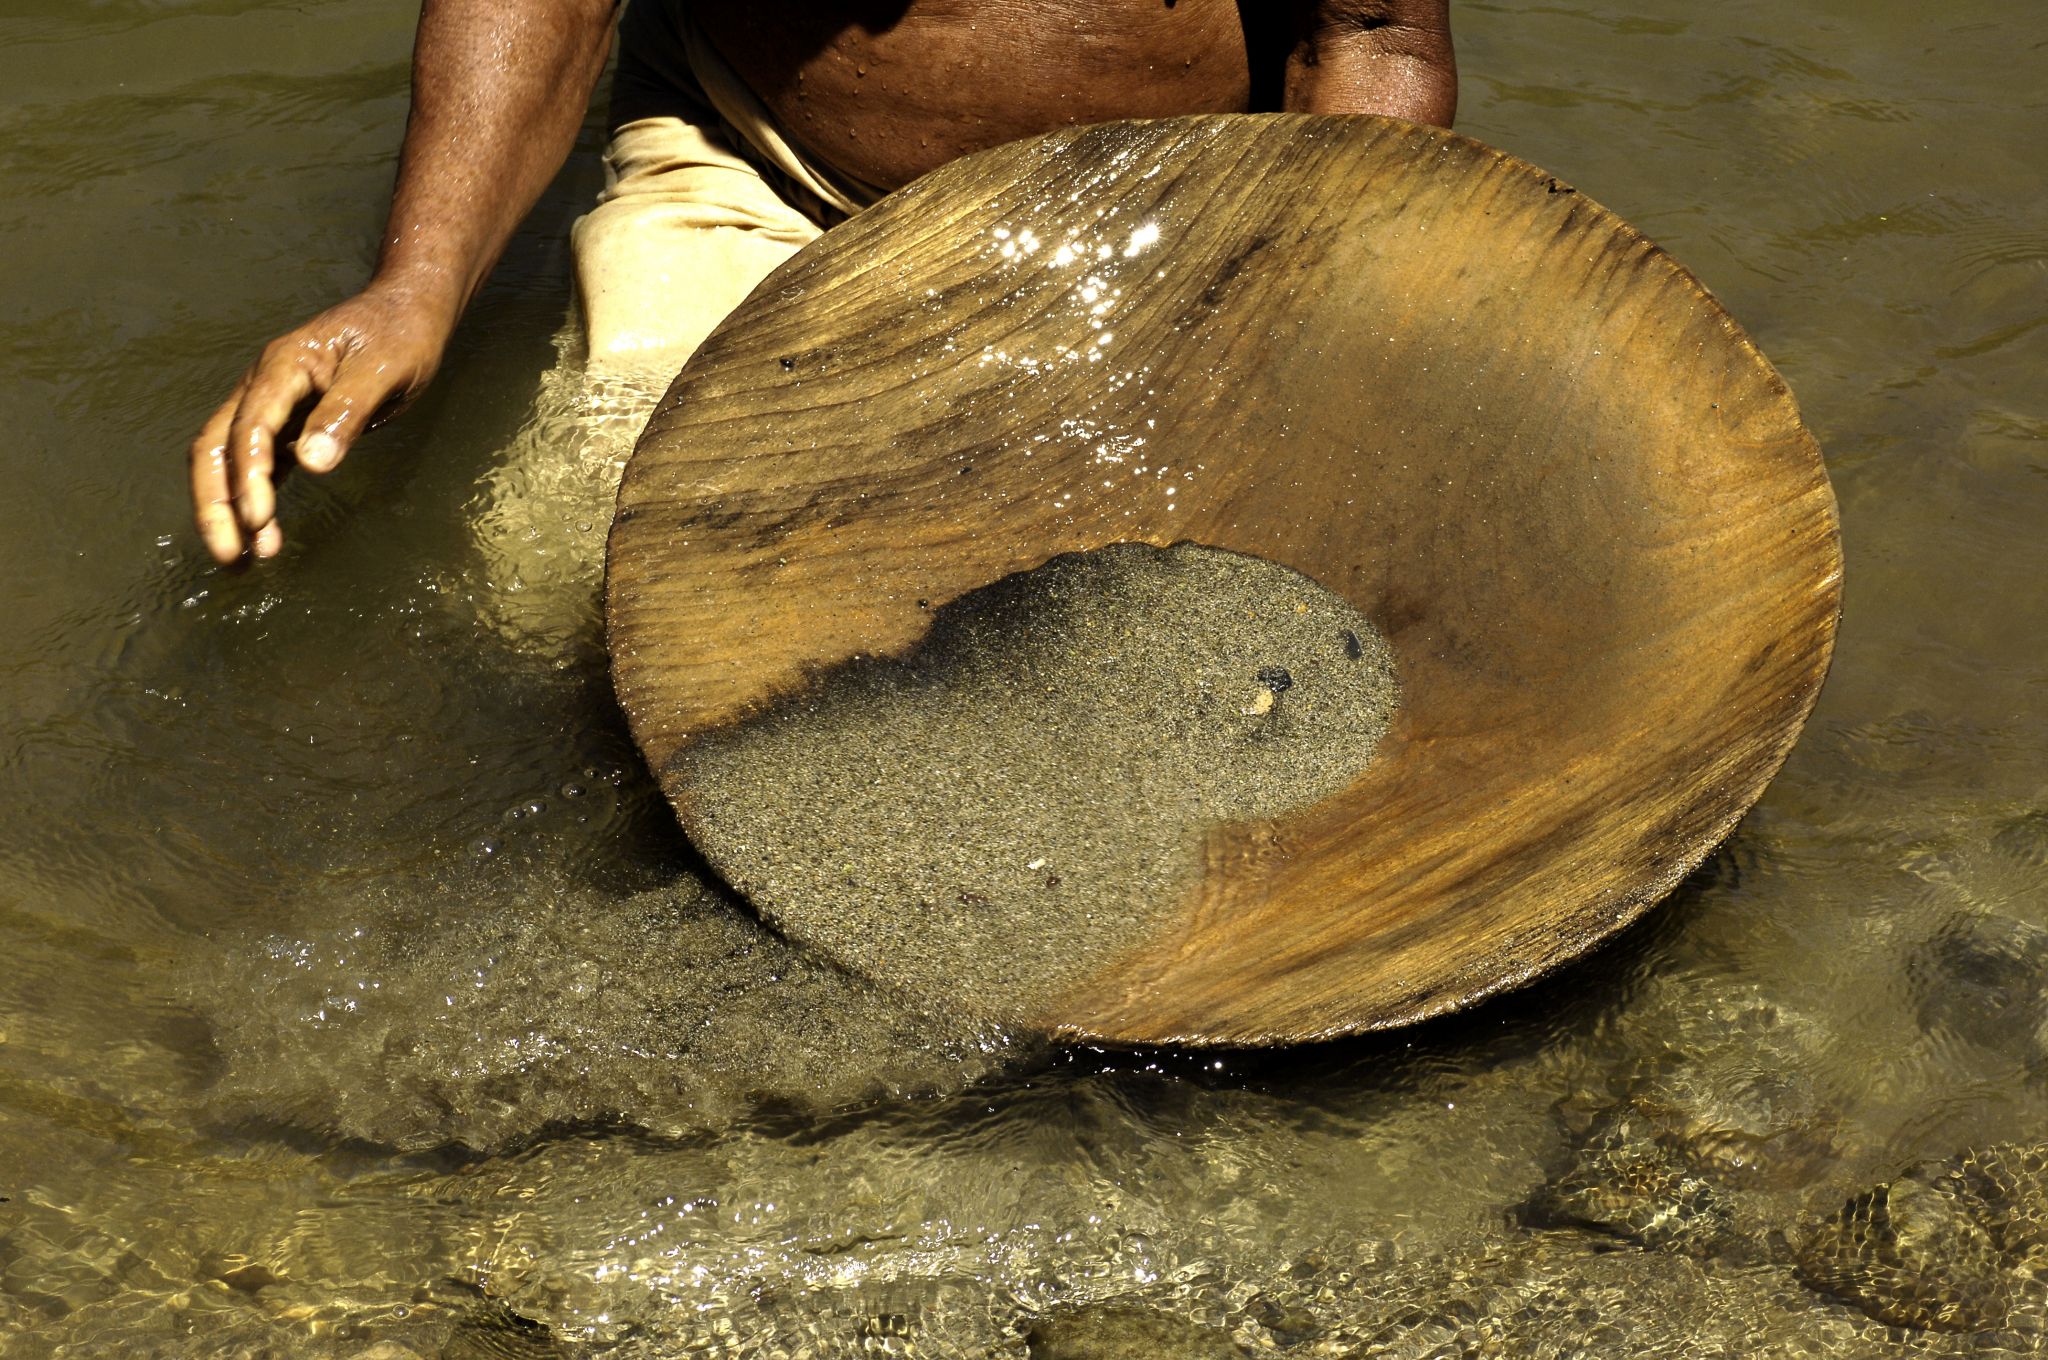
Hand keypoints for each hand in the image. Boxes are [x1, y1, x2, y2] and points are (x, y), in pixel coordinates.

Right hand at [189, 283, 453, 562]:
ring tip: (243, 559)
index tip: (257, 519)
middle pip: (217, 446)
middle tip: (230, 556)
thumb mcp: (382, 370)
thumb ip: (346, 413)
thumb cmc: (399, 334)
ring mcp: (273, 406)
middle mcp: (265, 386)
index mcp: (283, 366)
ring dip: (230, 508)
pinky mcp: (289, 425)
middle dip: (216, 502)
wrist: (409, 311)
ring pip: (230, 460)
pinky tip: (264, 537)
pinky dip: (256, 500)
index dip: (248, 474)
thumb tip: (311, 462)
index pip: (250, 425)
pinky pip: (259, 466)